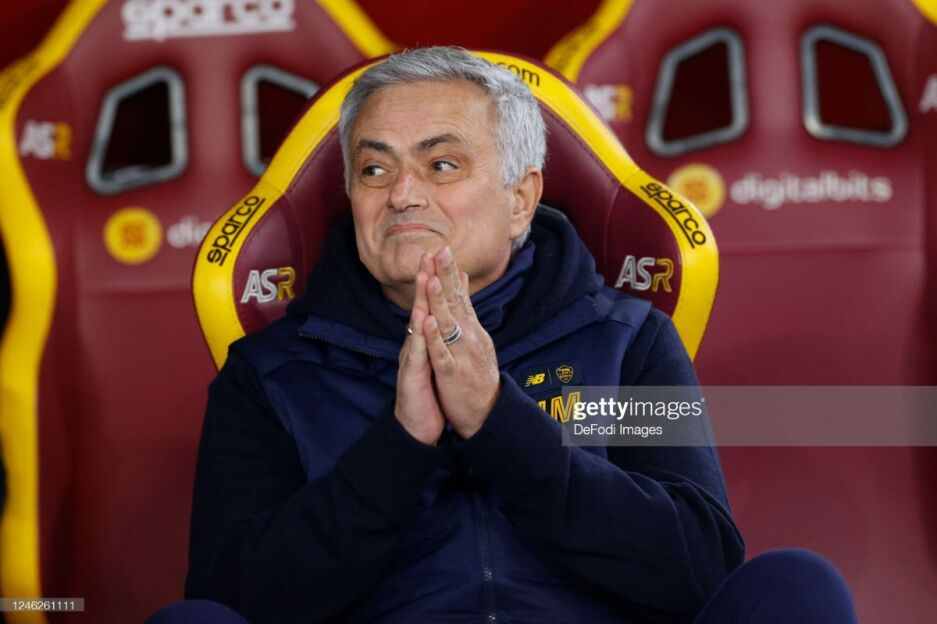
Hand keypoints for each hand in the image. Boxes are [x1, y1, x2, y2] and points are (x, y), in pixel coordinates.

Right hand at [394, 256, 445, 444]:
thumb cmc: (427, 392)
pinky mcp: (413, 375)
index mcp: (424, 340)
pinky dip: (421, 336)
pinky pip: (418, 353)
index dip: (435, 280)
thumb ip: (436, 336)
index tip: (442, 254)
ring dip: (420, 301)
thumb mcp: (434, 359)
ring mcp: (412, 358)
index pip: (430, 305)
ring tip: (425, 276)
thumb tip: (440, 315)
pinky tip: (424, 320)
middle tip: (429, 252)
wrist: (416, 426)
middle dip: (425, 280)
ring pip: (416, 326)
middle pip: (420, 307)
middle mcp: (415, 344)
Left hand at [421, 246, 499, 438]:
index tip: (442, 248)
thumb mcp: (475, 337)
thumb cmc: (477, 373)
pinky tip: (428, 322)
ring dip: (439, 301)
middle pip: (455, 302)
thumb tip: (462, 279)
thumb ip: (466, 308)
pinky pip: (442, 353)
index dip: (450, 272)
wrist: (487, 411)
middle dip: (446, 277)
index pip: (459, 294)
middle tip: (440, 251)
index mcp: (471, 328)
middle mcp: (469, 336)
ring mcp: (461, 354)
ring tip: (431, 279)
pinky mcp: (453, 373)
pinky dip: (435, 337)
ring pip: (448, 323)